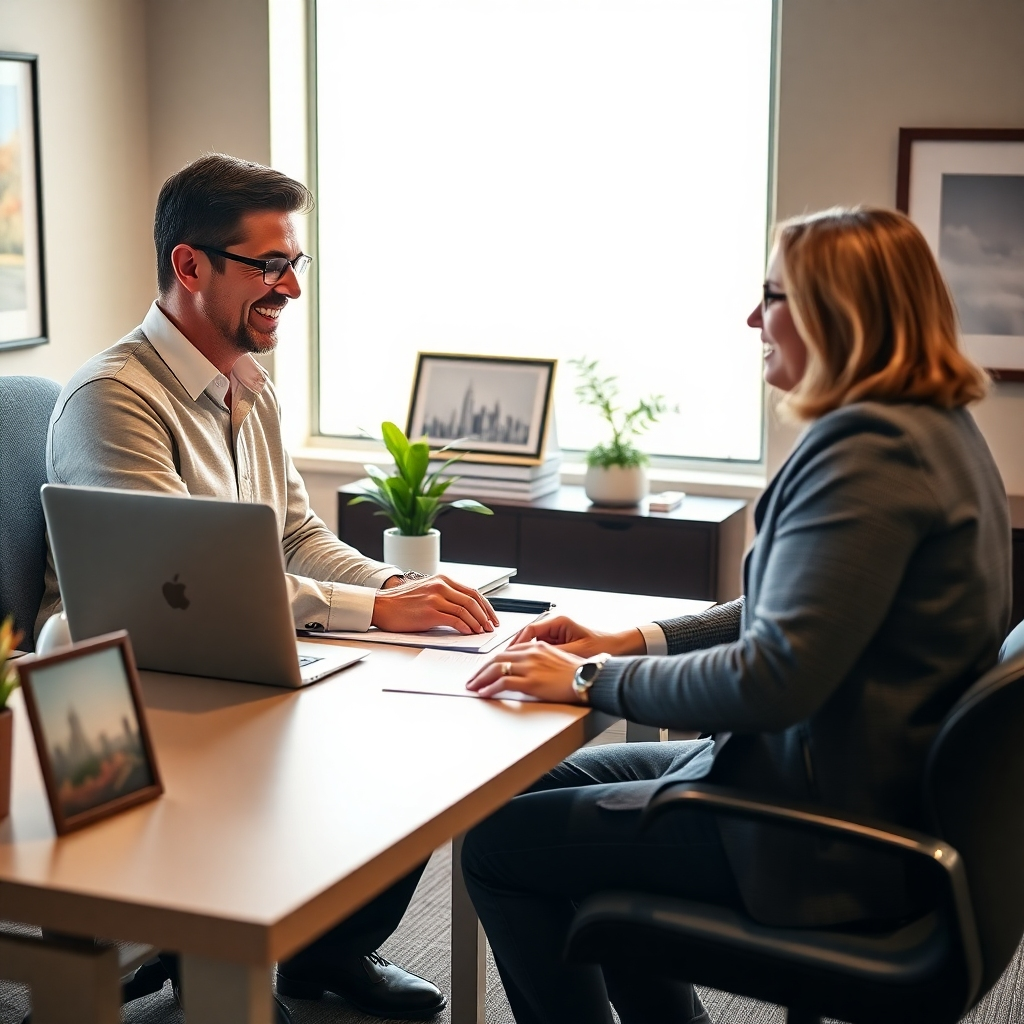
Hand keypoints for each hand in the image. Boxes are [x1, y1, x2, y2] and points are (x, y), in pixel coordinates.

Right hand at [372, 575, 499, 633]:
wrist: (380, 606)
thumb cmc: (402, 602)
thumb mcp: (427, 592)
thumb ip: (445, 596)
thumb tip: (466, 611)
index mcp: (442, 580)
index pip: (472, 591)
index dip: (486, 605)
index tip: (491, 616)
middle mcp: (441, 586)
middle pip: (473, 600)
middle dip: (486, 615)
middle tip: (491, 626)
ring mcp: (435, 598)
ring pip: (466, 610)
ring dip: (478, 622)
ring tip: (482, 632)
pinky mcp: (429, 612)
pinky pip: (455, 620)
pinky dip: (466, 627)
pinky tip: (469, 633)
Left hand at [466, 641, 585, 701]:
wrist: (589, 678)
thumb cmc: (578, 672)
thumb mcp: (557, 658)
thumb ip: (540, 660)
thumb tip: (529, 671)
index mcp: (537, 646)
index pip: (507, 651)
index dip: (493, 661)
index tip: (485, 669)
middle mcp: (531, 653)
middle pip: (497, 658)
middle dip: (481, 669)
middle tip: (473, 679)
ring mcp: (530, 667)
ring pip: (497, 668)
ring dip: (481, 678)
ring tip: (473, 687)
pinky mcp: (531, 681)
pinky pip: (504, 683)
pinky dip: (490, 688)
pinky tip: (485, 693)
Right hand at [511, 615, 645, 657]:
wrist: (619, 647)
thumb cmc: (603, 646)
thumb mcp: (576, 652)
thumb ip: (554, 655)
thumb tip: (534, 661)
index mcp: (559, 622)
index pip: (529, 630)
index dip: (516, 644)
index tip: (507, 655)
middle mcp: (556, 625)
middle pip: (527, 636)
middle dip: (514, 650)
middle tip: (503, 663)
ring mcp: (557, 634)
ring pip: (531, 643)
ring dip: (521, 655)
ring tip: (511, 667)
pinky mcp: (560, 642)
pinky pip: (540, 649)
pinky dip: (531, 658)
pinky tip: (526, 668)